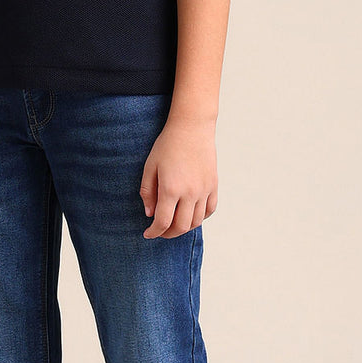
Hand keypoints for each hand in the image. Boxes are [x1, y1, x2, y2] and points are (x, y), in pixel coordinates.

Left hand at [139, 114, 217, 238]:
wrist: (192, 128)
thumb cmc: (167, 145)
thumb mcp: (150, 166)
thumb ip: (148, 192)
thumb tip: (150, 214)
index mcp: (171, 189)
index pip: (162, 222)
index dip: (154, 232)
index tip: (147, 234)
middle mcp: (190, 193)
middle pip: (181, 227)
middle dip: (168, 234)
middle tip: (160, 232)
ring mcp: (204, 190)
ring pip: (196, 221)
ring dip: (184, 228)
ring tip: (174, 224)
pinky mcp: (214, 185)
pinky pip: (209, 210)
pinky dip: (200, 217)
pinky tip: (190, 214)